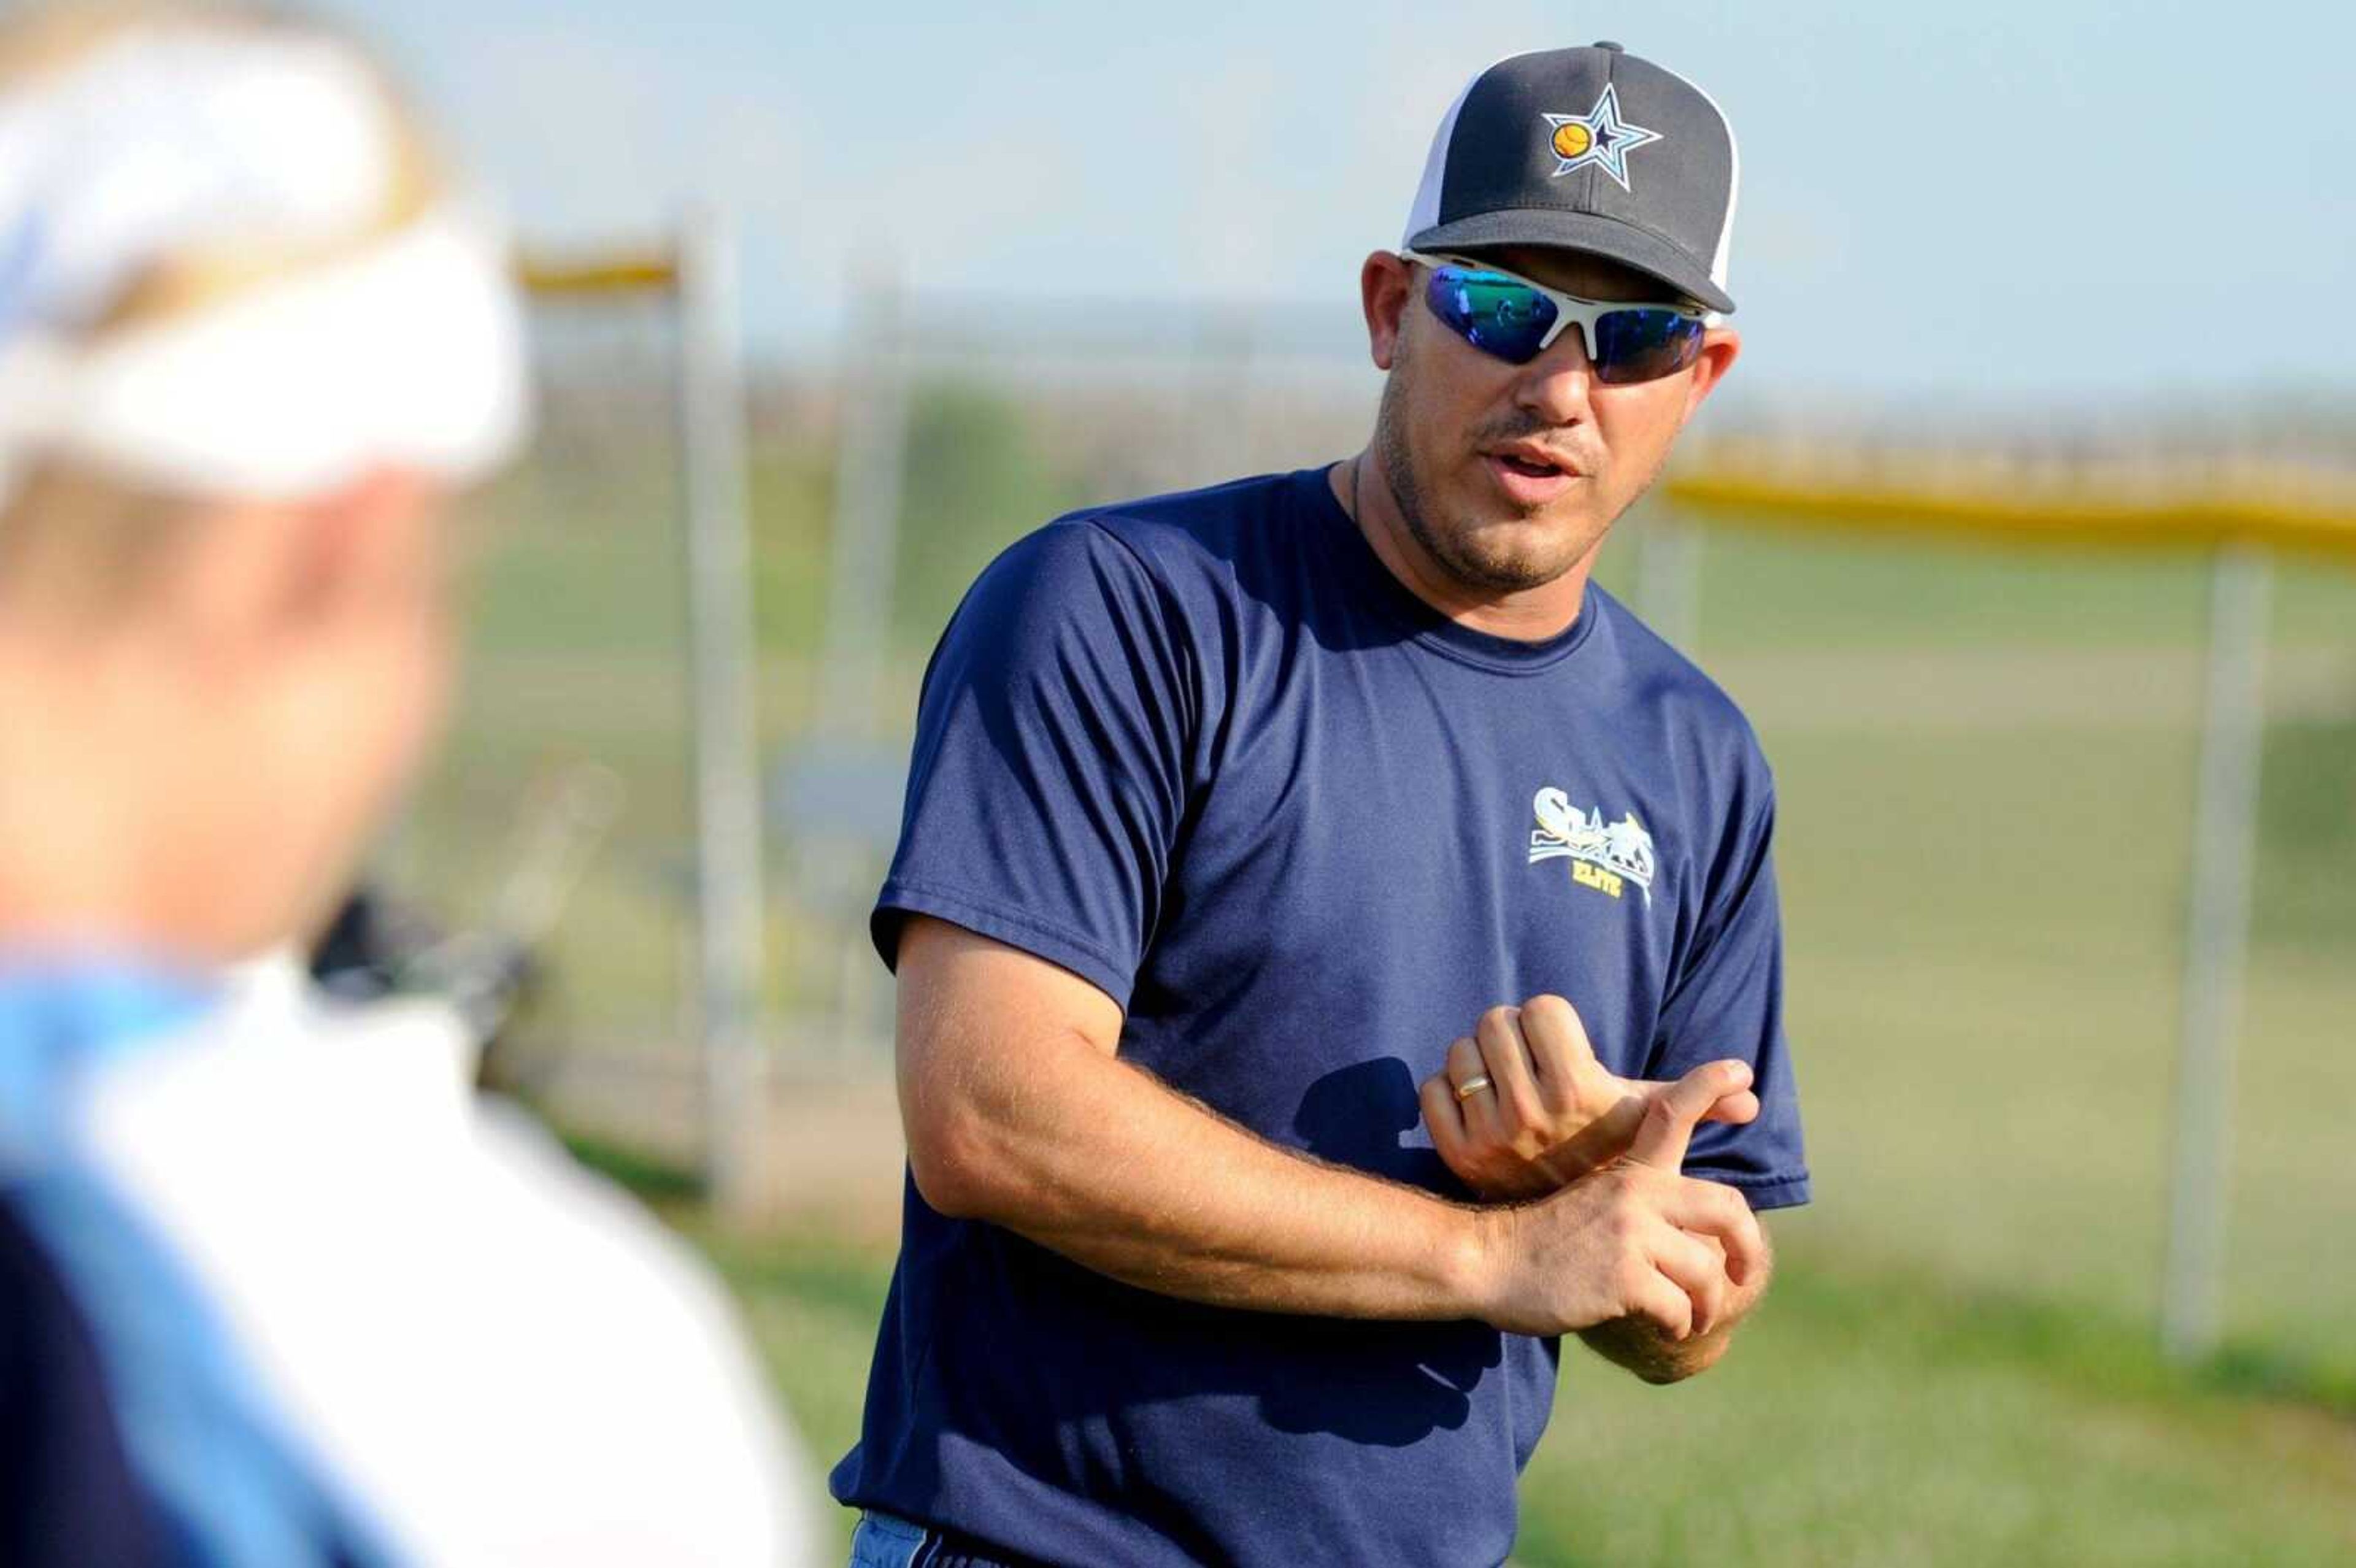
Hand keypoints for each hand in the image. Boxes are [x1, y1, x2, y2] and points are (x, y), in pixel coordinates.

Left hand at [1419, 996, 1759, 1199]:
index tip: (1559, 1050)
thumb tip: (1749, 1083)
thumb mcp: (1649, 1129)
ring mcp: (1488, 1131)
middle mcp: (1531, 1109)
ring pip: (1462, 1050)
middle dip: (1510, 1037)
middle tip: (1528, 1066)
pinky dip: (1447, 1096)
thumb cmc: (1605, 1166)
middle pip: (1497, 1020)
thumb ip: (1697, 1101)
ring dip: (1478, 1063)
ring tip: (1504, 1090)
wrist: (1555, 1244)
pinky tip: (1476, 1114)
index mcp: (1577, 1089)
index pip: (1542, 1008)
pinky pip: (1433, 1088)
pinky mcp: (1454, 1150)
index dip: (1549, 1023)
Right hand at [1468, 1065, 1764, 1339]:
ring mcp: (1630, 1234)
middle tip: (1744, 1273)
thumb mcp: (1589, 1199)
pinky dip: (1677, 1324)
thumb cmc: (1539, 1238)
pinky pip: (1678, 1308)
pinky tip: (1663, 1325)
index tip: (1741, 1075)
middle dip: (1748, 1247)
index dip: (1709, 1087)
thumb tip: (1691, 1230)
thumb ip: (1635, 1200)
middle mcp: (1635, 1193)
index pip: (1672, 1113)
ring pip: (1705, 1270)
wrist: (1485, 1260)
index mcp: (1629, 1170)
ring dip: (1705, 1304)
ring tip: (1692, 1317)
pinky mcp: (1624, 1277)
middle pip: (1726, 1208)